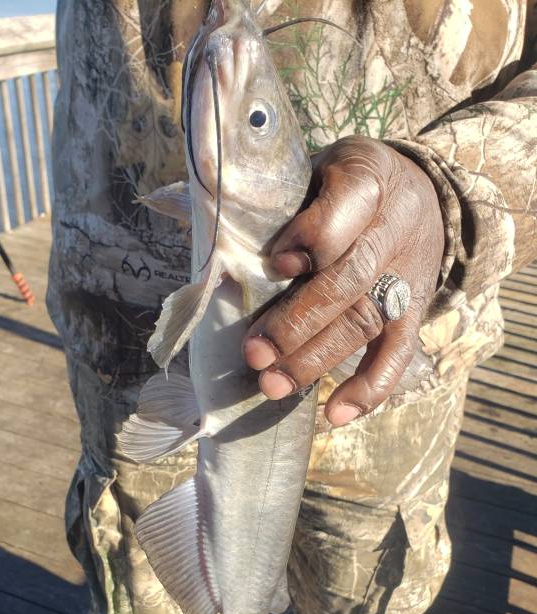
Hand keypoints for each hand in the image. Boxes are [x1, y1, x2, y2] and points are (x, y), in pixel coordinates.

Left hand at [242, 136, 443, 425]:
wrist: (418, 192)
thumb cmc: (343, 183)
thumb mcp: (317, 167)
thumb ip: (284, 200)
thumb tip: (226, 245)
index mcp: (368, 178)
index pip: (345, 210)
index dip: (311, 238)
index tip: (274, 265)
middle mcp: (395, 228)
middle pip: (350, 280)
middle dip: (299, 320)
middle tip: (254, 353)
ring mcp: (408, 274)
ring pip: (366, 320)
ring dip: (318, 359)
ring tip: (273, 386)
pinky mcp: (414, 310)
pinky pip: (399, 352)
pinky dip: (370, 387)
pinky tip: (334, 413)